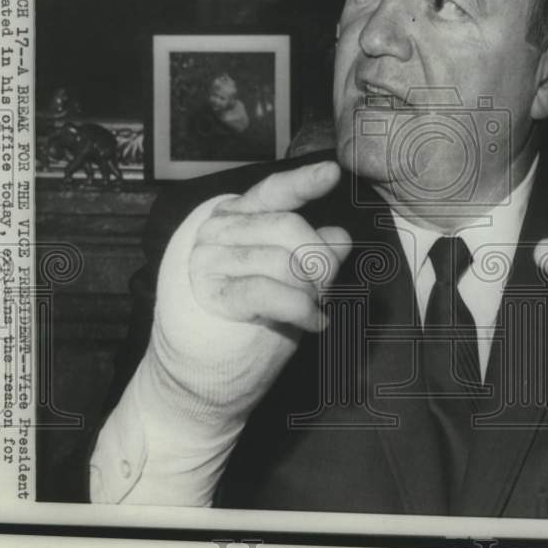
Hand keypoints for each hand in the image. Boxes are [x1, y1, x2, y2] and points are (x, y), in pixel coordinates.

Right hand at [150, 160, 351, 418]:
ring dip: (311, 291)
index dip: (303, 182)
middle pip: (290, 228)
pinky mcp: (211, 293)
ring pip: (285, 262)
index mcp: (236, 216)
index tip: (332, 173)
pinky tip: (314, 322)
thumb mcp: (292, 278)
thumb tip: (340, 235)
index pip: (272, 192)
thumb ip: (312, 252)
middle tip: (324, 290)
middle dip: (319, 262)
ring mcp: (208, 259)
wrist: (207, 375)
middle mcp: (217, 230)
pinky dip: (301, 309)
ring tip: (313, 308)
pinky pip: (272, 292)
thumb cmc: (253, 319)